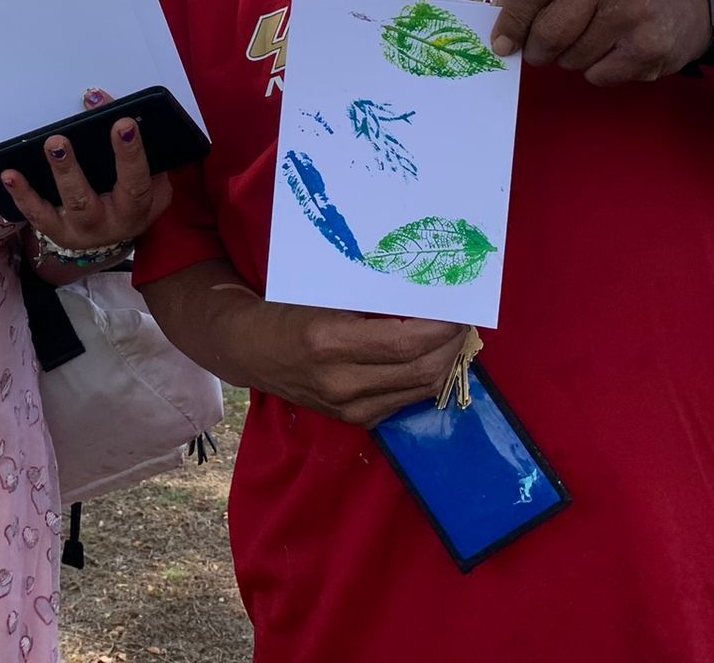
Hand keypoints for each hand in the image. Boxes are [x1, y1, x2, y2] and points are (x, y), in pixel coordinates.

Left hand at [0, 87, 173, 250]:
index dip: (129, 153)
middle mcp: (105, 225)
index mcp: (135, 209)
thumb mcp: (149, 176)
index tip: (123, 123)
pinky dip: (20, 195)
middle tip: (56, 140)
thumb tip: (95, 99)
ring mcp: (76, 231)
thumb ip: (130, 139)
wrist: (120, 237)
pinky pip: (34, 215)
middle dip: (67, 170)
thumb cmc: (134, 198)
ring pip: (52, 212)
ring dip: (34, 188)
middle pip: (83, 201)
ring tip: (16, 168)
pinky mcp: (55, 231)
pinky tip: (8, 175)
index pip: (134, 182)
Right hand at [252, 300, 469, 427]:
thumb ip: (372, 297)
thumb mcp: (324, 294)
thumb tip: (425, 292)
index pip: (407, 342)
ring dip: (445, 363)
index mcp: (330, 342)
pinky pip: (405, 401)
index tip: (458, 307)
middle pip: (422, 370)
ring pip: (420, 390)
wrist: (250, 350)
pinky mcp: (355, 420)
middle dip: (452, 345)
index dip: (441, 327)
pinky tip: (430, 358)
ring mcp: (349, 408)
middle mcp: (341, 383)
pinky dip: (425, 378)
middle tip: (462, 321)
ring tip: (453, 338)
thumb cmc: (287, 310)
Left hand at [489, 0, 712, 85]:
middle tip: (540, 49)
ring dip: (568, 58)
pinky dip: (596, 70)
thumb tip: (497, 13)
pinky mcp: (650, 46)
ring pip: (570, 56)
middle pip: (548, 28)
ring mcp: (635, 9)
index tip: (500, 42)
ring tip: (590, 39)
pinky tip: (615, 50)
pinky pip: (596, 75)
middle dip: (536, 48)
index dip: (509, 20)